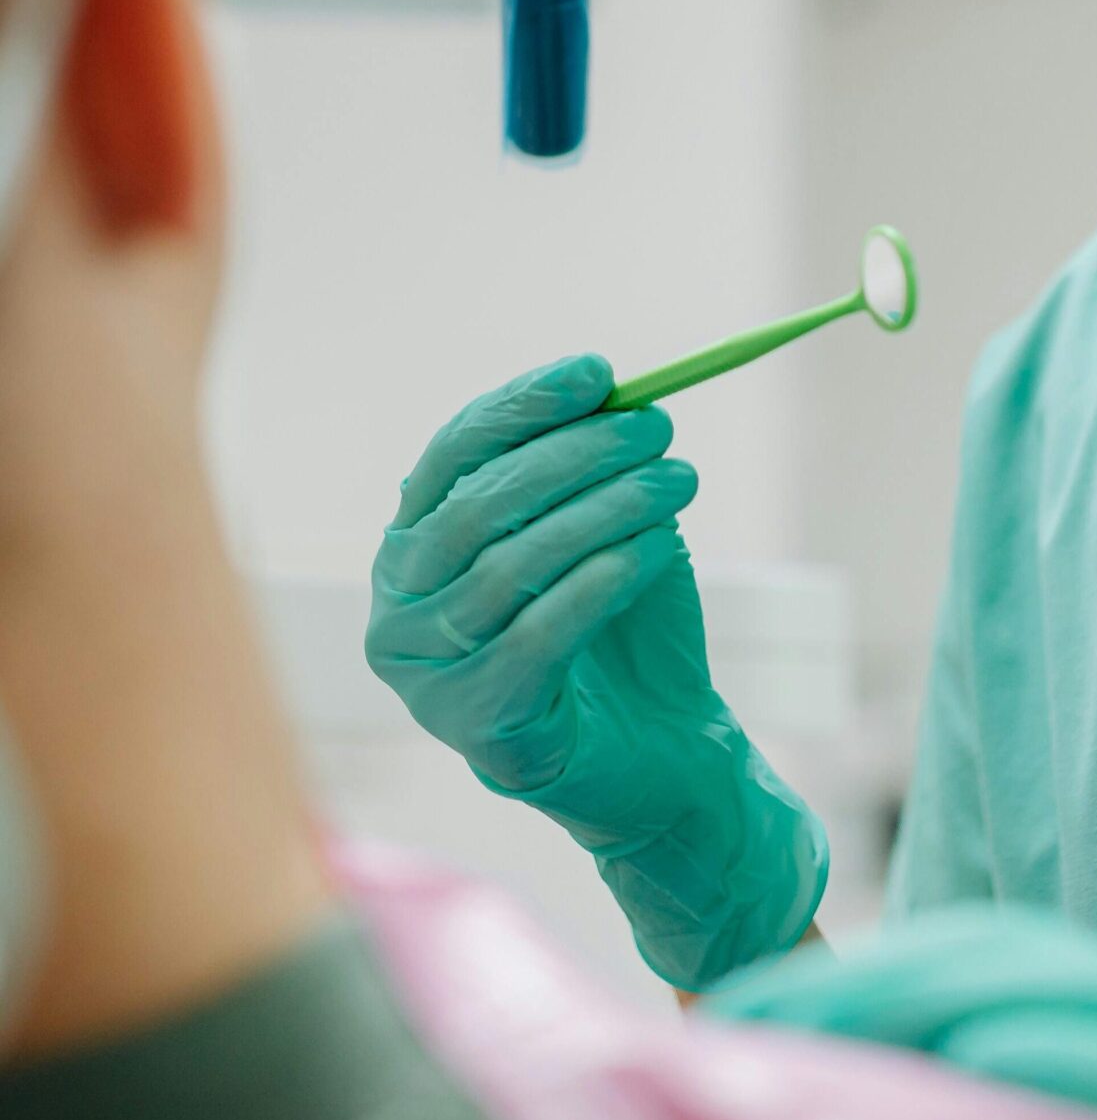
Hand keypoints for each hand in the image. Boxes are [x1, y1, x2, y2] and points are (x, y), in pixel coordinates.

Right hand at [367, 353, 827, 990]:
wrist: (662, 748)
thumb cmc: (621, 625)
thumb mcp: (600, 526)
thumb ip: (584, 465)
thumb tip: (603, 384)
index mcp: (413, 546)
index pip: (452, 454)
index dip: (523, 406)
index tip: (598, 371)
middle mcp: (399, 608)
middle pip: (478, 508)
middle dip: (574, 454)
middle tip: (654, 426)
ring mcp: (428, 676)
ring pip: (508, 568)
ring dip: (601, 510)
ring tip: (675, 479)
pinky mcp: (479, 727)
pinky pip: (535, 638)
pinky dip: (596, 583)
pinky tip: (650, 548)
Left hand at [711, 907, 1096, 1119]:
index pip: (976, 972)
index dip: (859, 977)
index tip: (740, 1018)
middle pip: (1000, 962)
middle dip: (866, 975)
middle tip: (741, 1017)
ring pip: (1076, 991)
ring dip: (938, 995)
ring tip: (827, 1023)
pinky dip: (1084, 1054)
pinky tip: (993, 1061)